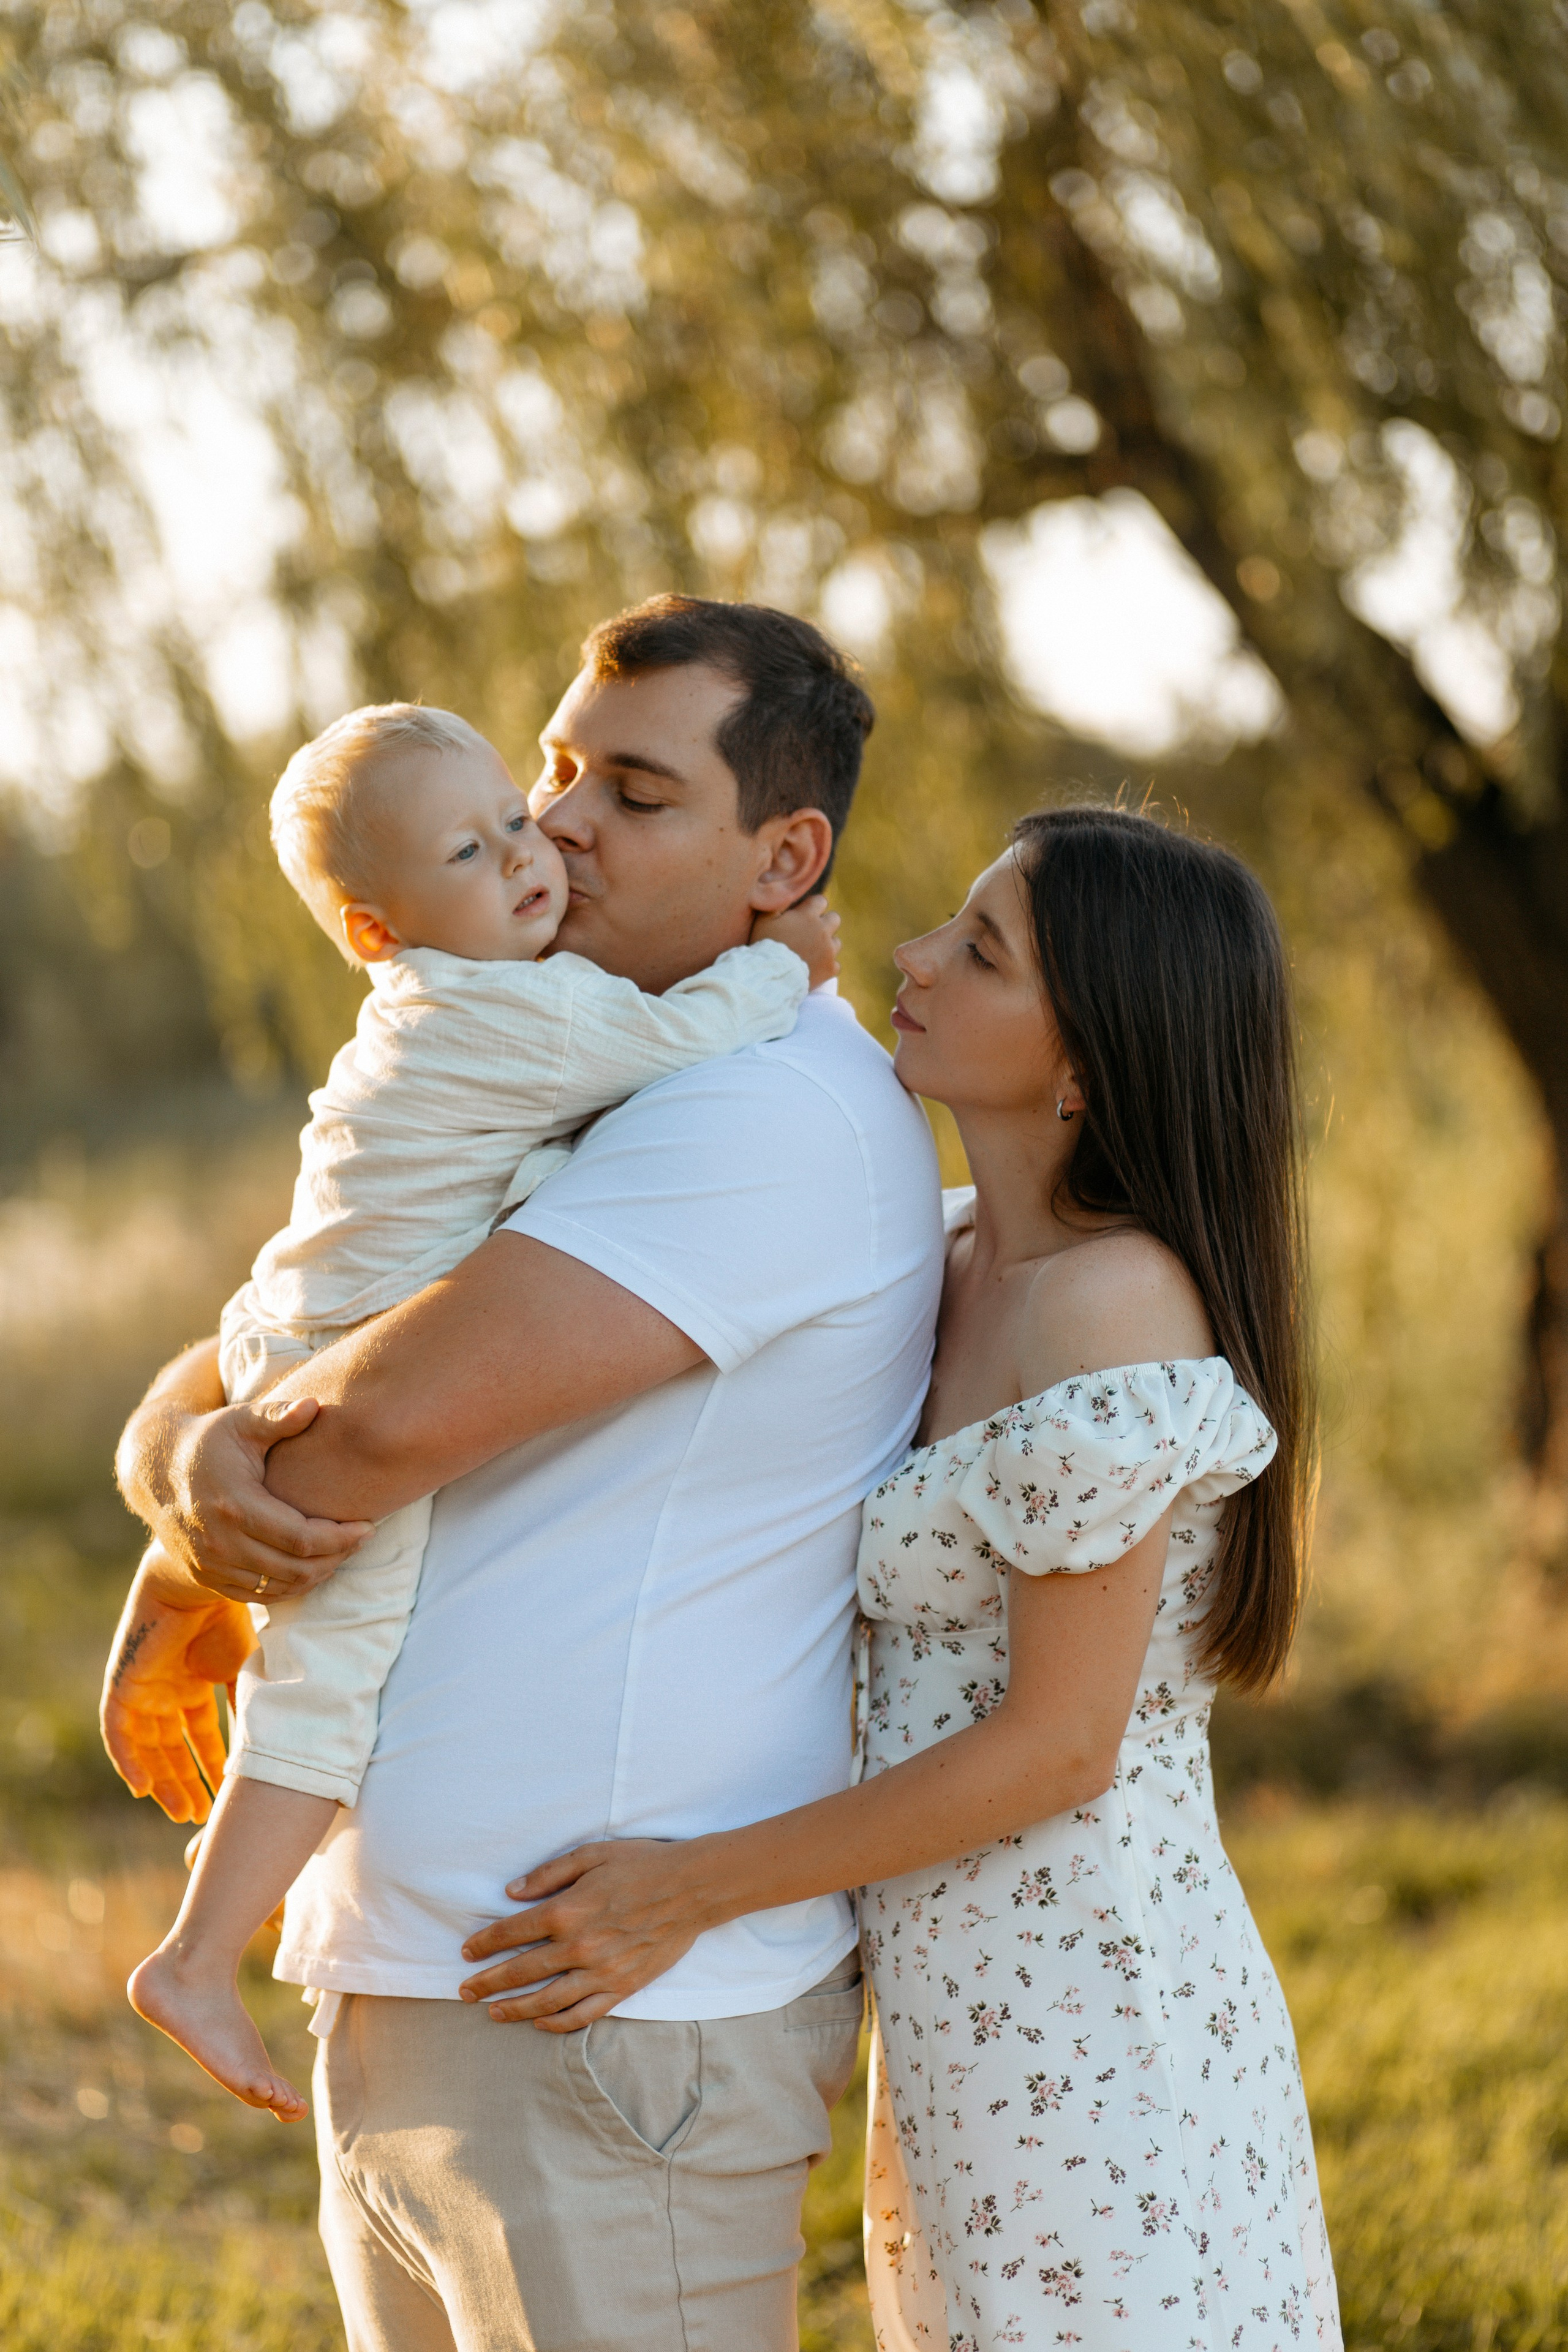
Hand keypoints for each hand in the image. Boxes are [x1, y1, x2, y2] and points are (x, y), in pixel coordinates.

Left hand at [100, 1548, 257, 1822]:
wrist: (205, 1583)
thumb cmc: (232, 1619)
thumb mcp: (248, 1672)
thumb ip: (249, 1708)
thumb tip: (265, 1750)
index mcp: (198, 1681)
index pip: (200, 1734)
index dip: (211, 1766)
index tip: (223, 1798)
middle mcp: (169, 1688)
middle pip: (172, 1746)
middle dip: (186, 1781)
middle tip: (200, 1816)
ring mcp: (145, 1687)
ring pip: (147, 1746)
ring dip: (162, 1780)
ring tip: (182, 1812)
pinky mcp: (123, 1684)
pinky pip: (118, 1732)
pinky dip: (129, 1761)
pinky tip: (144, 1790)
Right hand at [123, 1388, 373, 1603]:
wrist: (157, 1470)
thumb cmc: (210, 1440)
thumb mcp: (241, 1421)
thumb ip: (278, 1416)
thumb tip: (316, 1405)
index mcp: (236, 1506)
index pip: (302, 1539)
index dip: (342, 1538)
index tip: (368, 1526)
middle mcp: (220, 1542)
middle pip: (295, 1569)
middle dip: (337, 1557)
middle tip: (361, 1539)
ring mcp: (210, 1564)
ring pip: (279, 1588)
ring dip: (317, 1575)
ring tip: (341, 1551)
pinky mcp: (205, 1576)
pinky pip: (257, 1596)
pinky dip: (289, 1587)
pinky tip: (311, 1566)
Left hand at [457, 1840, 711, 2031]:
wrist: (693, 1887)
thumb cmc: (642, 1864)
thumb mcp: (591, 1854)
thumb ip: (549, 1873)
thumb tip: (512, 1892)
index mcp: (567, 1910)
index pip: (512, 1932)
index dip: (485, 1944)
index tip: (467, 1952)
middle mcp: (578, 1946)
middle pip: (521, 1971)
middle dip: (487, 1982)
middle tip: (464, 1991)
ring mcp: (601, 1972)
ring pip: (547, 2000)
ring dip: (514, 2009)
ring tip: (492, 2013)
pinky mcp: (622, 1988)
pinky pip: (583, 2013)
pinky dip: (558, 2022)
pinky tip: (540, 2021)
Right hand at [752, 894, 840, 990]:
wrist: (771, 975)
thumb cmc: (765, 945)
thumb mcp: (764, 919)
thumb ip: (777, 903)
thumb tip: (785, 891)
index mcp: (808, 915)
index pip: (821, 900)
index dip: (812, 906)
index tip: (803, 914)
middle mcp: (823, 930)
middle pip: (835, 918)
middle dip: (825, 923)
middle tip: (809, 932)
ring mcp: (829, 950)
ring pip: (836, 942)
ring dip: (827, 945)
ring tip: (810, 952)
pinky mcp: (831, 968)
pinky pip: (835, 964)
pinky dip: (826, 966)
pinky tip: (814, 968)